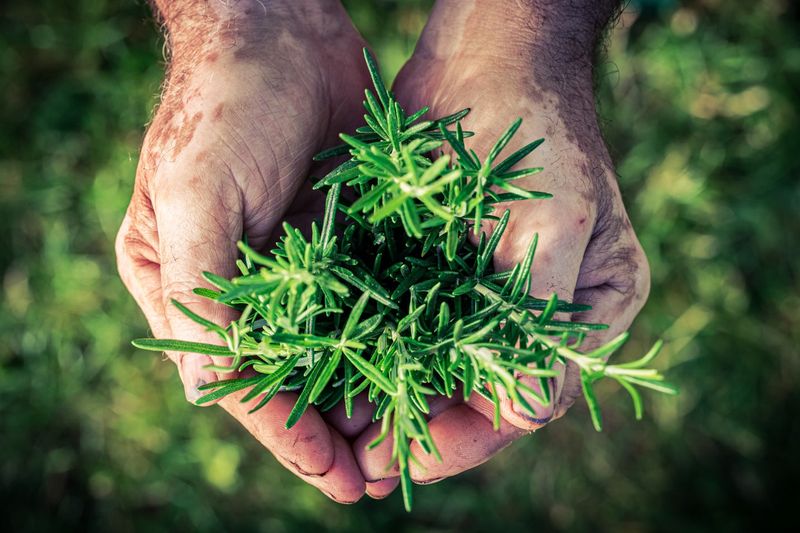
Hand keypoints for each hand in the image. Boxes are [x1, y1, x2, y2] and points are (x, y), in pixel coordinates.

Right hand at [116, 0, 371, 502]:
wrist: (279, 28)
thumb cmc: (223, 107)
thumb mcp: (196, 197)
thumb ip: (200, 293)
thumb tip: (207, 388)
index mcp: (183, 283)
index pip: (235, 375)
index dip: (282, 429)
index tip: (330, 472)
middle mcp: (238, 283)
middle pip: (285, 374)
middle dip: (326, 428)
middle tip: (372, 477)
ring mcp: (294, 262)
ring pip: (329, 347)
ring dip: (363, 394)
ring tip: (401, 441)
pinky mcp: (338, 236)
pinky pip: (363, 302)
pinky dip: (388, 340)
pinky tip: (419, 371)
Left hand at [353, 0, 648, 486]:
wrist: (488, 55)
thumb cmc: (537, 128)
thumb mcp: (554, 221)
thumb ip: (539, 315)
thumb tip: (528, 412)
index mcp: (589, 308)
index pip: (533, 395)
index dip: (474, 435)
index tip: (415, 458)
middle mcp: (541, 310)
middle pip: (482, 391)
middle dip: (422, 426)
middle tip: (362, 462)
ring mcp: (490, 290)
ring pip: (439, 366)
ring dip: (391, 397)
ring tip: (338, 429)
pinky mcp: (444, 267)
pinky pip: (410, 324)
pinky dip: (375, 350)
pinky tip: (335, 372)